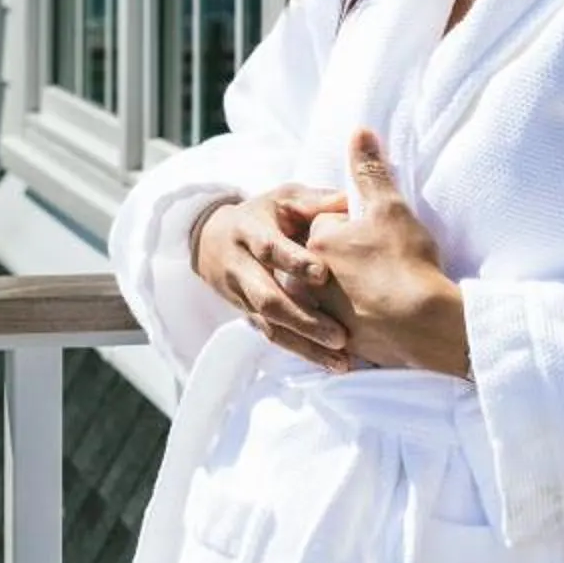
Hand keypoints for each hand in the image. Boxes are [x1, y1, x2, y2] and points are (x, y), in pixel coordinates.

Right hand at [193, 183, 354, 371]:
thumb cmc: (262, 215)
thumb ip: (315, 201)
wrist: (211, 240)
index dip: (292, 261)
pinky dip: (301, 352)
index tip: (322, 273)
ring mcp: (241, 296)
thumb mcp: (282, 198)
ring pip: (270, 325)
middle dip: (303, 318)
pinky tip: (330, 364)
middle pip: (267, 298)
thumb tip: (352, 200)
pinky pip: (272, 337)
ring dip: (305, 345)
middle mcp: (240, 267)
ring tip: (339, 359)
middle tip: (339, 335)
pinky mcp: (247, 315)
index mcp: (248, 231)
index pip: (268, 249)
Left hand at [302, 131, 471, 377]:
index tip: (373, 233)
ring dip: (343, 293)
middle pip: (320, 260)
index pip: (324, 223)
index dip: (350, 225)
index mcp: (317, 242)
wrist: (426, 326)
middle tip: (379, 262)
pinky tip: (376, 320)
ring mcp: (323, 314)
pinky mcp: (340, 342)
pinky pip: (340, 326)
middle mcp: (309, 280)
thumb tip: (359, 132)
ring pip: (326, 295)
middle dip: (341, 259)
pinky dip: (353, 323)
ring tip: (377, 291)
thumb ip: (370, 170)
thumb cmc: (407, 262)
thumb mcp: (391, 207)